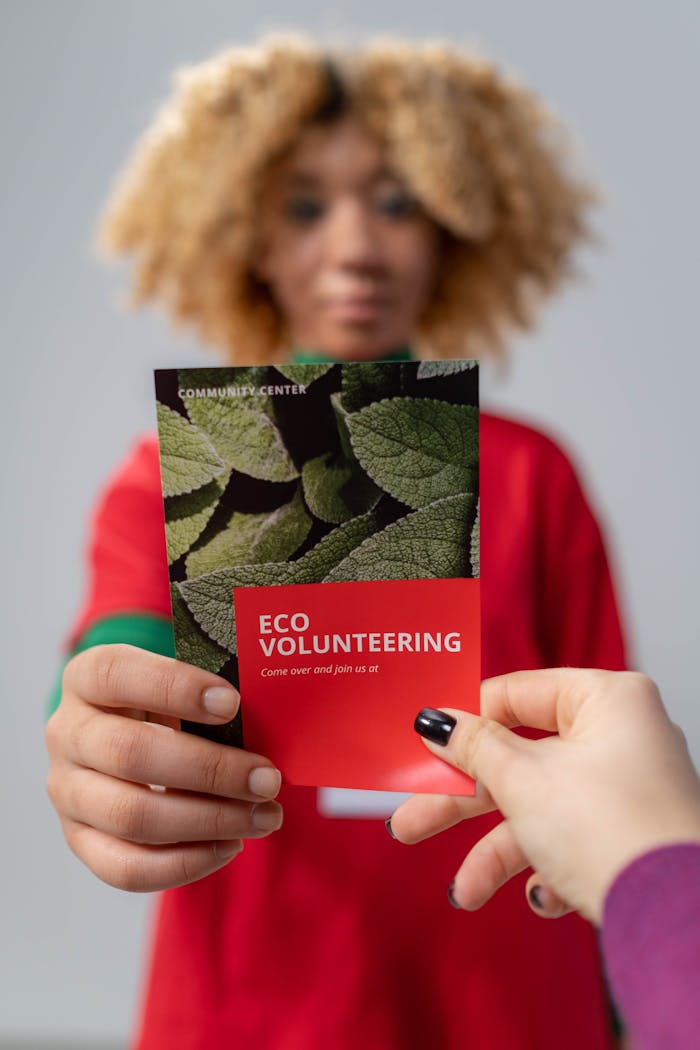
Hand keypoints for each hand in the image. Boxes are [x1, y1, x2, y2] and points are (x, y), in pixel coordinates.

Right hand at [46, 644, 282, 891]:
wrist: (125, 735)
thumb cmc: (166, 701)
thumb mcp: (179, 680)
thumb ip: (211, 689)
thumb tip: (269, 713)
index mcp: (86, 678)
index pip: (117, 674)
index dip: (175, 688)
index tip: (232, 703)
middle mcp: (66, 733)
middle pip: (130, 754)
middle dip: (210, 770)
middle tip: (267, 779)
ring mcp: (67, 792)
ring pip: (131, 817)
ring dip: (209, 820)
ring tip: (264, 816)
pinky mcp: (80, 840)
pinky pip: (126, 868)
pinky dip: (186, 862)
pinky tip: (230, 844)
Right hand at [389, 669, 699, 923]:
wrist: (674, 920)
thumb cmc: (612, 831)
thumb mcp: (522, 780)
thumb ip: (473, 747)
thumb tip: (437, 721)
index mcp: (608, 700)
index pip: (519, 692)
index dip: (467, 719)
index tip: (426, 742)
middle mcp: (622, 738)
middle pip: (521, 759)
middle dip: (464, 802)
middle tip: (412, 819)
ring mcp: (629, 789)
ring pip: (541, 808)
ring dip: (497, 852)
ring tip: (464, 891)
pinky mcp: (632, 837)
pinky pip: (573, 840)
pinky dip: (547, 867)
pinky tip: (544, 896)